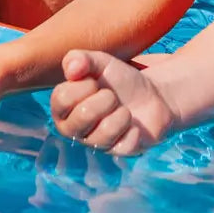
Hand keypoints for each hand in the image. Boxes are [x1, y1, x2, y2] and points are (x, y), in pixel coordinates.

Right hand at [50, 50, 175, 155]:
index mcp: (63, 108)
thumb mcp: (99, 62)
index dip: (84, 85)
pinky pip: (124, 144)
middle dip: (105, 99)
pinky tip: (134, 125)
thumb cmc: (118, 79)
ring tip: (124, 109)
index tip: (95, 81)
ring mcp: (96, 144)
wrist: (151, 93)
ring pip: (104, 132)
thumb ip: (81, 59)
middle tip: (112, 95)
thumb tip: (71, 69)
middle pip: (82, 117)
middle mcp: (74, 129)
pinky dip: (134, 129)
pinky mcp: (118, 152)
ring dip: (121, 114)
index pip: (62, 98)